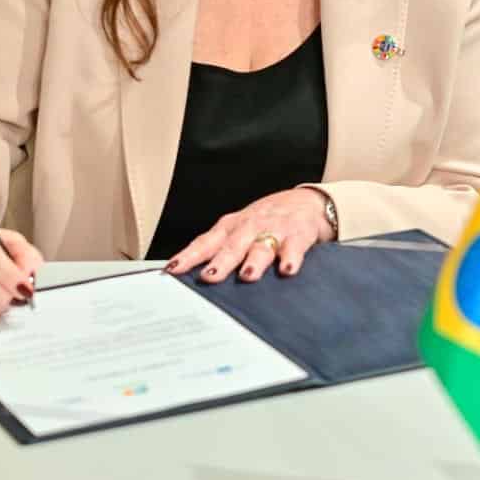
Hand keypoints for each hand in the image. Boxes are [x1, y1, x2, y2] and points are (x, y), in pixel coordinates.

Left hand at [165, 187, 334, 282]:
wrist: (307, 201)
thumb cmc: (268, 220)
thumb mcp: (240, 229)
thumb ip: (220, 250)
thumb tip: (190, 277)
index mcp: (231, 227)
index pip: (205, 242)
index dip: (189, 256)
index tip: (172, 270)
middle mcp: (250, 227)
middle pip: (232, 246)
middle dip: (221, 262)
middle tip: (209, 277)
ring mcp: (274, 230)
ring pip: (262, 247)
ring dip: (254, 261)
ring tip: (248, 275)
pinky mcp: (298, 235)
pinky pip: (294, 248)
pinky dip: (291, 258)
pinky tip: (287, 269)